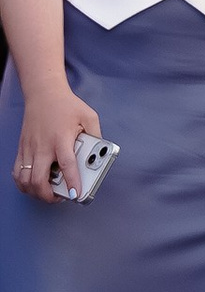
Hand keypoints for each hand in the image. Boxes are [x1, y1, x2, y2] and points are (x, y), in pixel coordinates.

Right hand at [11, 77, 100, 204]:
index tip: (77, 194)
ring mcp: (30, 149)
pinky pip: (17, 172)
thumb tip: (102, 152)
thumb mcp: (88, 116)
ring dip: (35, 191)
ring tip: (48, 192)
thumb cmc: (66, 105)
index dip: (72, 181)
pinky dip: (23, 183)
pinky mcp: (22, 149)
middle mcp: (43, 146)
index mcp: (61, 138)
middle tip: (61, 197)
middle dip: (48, 195)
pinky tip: (33, 184)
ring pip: (24, 179)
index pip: (67, 164)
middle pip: (38, 179)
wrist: (43, 94)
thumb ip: (96, 135)